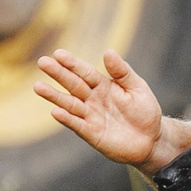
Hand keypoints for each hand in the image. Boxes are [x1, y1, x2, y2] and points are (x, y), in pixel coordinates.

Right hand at [33, 47, 164, 166]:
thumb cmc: (144, 111)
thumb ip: (122, 72)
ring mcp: (91, 116)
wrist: (151, 140)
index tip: (58, 53)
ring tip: (38, 86)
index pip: (84, 72)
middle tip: (42, 62)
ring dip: (54, 96)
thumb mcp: (137, 87)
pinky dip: (66, 119)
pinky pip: (77, 125)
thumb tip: (108, 51)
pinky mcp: (92, 134)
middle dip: (58, 74)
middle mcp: (93, 99)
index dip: (72, 63)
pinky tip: (55, 111)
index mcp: (103, 85)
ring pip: (69, 104)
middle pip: (73, 85)